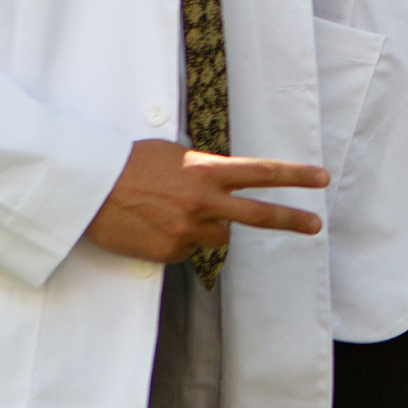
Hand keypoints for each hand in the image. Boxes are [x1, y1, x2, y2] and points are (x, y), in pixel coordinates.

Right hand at [84, 141, 328, 265]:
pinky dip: (177, 242)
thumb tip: (220, 182)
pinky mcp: (170, 252)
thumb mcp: (172, 156)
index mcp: (206, 171)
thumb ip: (203, 170)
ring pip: (216, 237)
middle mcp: (204, 201)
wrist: (87, 188)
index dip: (295, 176)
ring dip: (205, 229)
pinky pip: (186, 251)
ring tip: (171, 212)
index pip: (261, 173)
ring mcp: (188, 230)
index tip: (320, 179)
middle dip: (291, 220)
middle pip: (258, 215)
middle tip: (315, 225)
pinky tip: (153, 227)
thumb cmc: (126, 165)